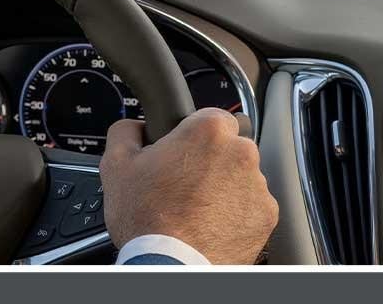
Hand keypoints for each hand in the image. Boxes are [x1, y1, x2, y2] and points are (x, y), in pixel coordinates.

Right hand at [100, 107, 277, 264]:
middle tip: (184, 185)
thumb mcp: (116, 166)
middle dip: (209, 161)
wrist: (173, 265)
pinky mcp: (266, 214)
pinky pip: (251, 205)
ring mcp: (258, 185)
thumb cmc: (148, 219)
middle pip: (228, 146)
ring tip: (195, 210)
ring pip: (241, 176)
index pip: (209, 116)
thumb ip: (126, 132)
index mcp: (208, 131)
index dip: (192, 135)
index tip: (182, 153)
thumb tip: (135, 127)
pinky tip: (211, 223)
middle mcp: (241, 152)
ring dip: (223, 187)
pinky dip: (235, 212)